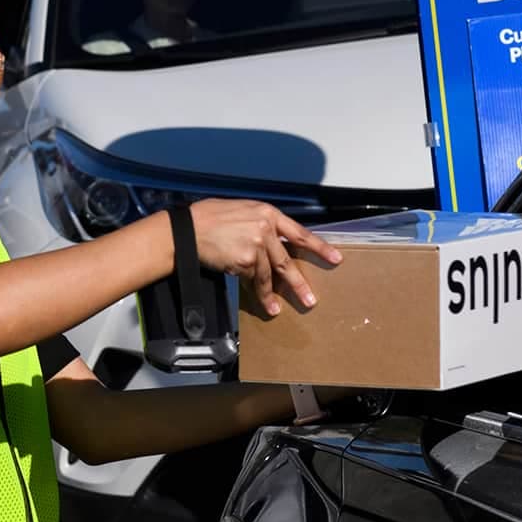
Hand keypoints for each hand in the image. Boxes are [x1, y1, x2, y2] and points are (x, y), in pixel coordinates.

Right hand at [188, 199, 342, 316]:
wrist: (187, 228)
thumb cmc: (209, 218)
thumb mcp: (241, 212)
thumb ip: (260, 225)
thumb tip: (272, 243)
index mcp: (267, 213)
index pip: (299, 233)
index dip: (319, 247)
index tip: (335, 258)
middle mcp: (265, 228)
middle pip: (287, 260)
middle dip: (299, 283)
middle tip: (310, 300)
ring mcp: (256, 244)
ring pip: (269, 274)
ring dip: (272, 295)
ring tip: (275, 310)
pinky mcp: (245, 260)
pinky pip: (253, 279)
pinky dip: (255, 291)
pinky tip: (258, 300)